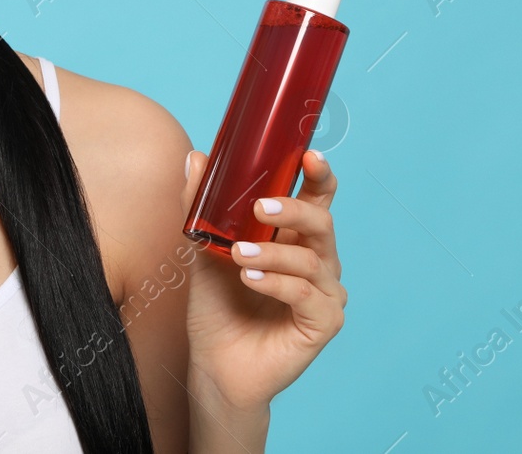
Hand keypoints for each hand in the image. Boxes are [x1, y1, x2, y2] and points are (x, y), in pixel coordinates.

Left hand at [180, 149, 346, 411]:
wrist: (214, 365)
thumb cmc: (217, 308)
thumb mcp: (204, 251)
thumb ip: (201, 206)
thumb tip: (195, 158)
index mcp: (296, 238)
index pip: (318, 198)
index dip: (319, 174)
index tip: (308, 155)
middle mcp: (318, 261)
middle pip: (321, 222)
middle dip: (291, 209)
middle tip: (258, 208)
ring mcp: (326, 293)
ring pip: (311, 260)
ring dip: (271, 254)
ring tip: (237, 256)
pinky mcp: (324, 323)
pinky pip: (306, 295)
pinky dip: (277, 284)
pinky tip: (250, 280)